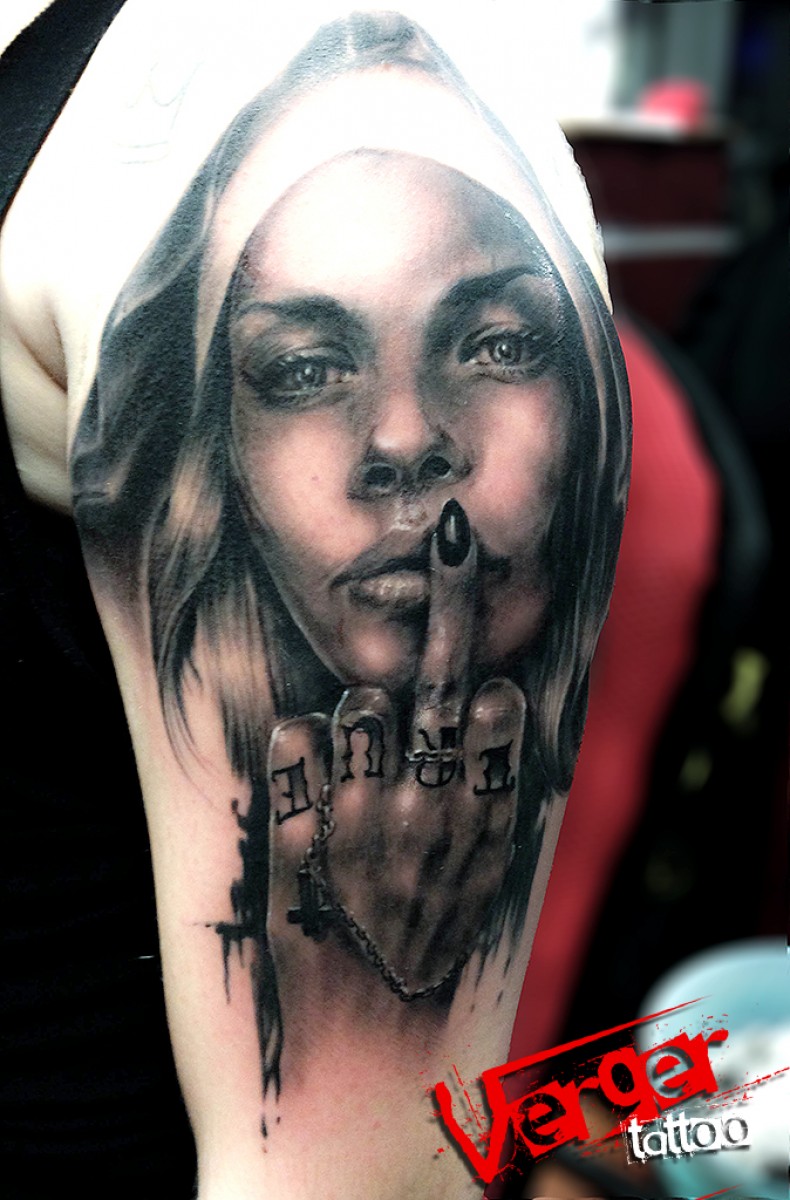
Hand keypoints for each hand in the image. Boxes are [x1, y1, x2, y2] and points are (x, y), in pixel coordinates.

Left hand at [267, 501, 524, 996]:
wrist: (361, 1072)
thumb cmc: (429, 974)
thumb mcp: (484, 887)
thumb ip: (492, 796)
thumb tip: (495, 695)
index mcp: (482, 829)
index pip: (492, 705)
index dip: (481, 646)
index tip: (474, 603)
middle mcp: (427, 817)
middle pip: (433, 685)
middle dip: (439, 627)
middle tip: (441, 573)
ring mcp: (356, 829)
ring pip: (358, 710)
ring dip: (359, 716)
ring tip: (361, 748)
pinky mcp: (288, 848)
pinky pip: (289, 753)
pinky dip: (297, 748)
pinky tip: (304, 761)